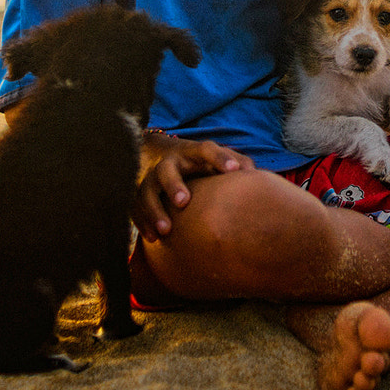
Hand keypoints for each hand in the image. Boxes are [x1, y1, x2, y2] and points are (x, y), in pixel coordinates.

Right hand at [134, 133, 252, 242]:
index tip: (234, 170)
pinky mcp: (140, 194)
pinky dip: (142, 223)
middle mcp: (170, 163)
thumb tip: (254, 176)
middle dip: (174, 185)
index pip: (207, 150)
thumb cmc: (202, 164)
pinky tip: (153, 238)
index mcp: (193, 153)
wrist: (164, 156)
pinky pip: (134, 208)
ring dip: (154, 210)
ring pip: (145, 191)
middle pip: (167, 170)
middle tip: (183, 202)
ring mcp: (152, 178)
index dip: (221, 158)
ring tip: (166, 230)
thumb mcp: (219, 159)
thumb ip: (238, 164)